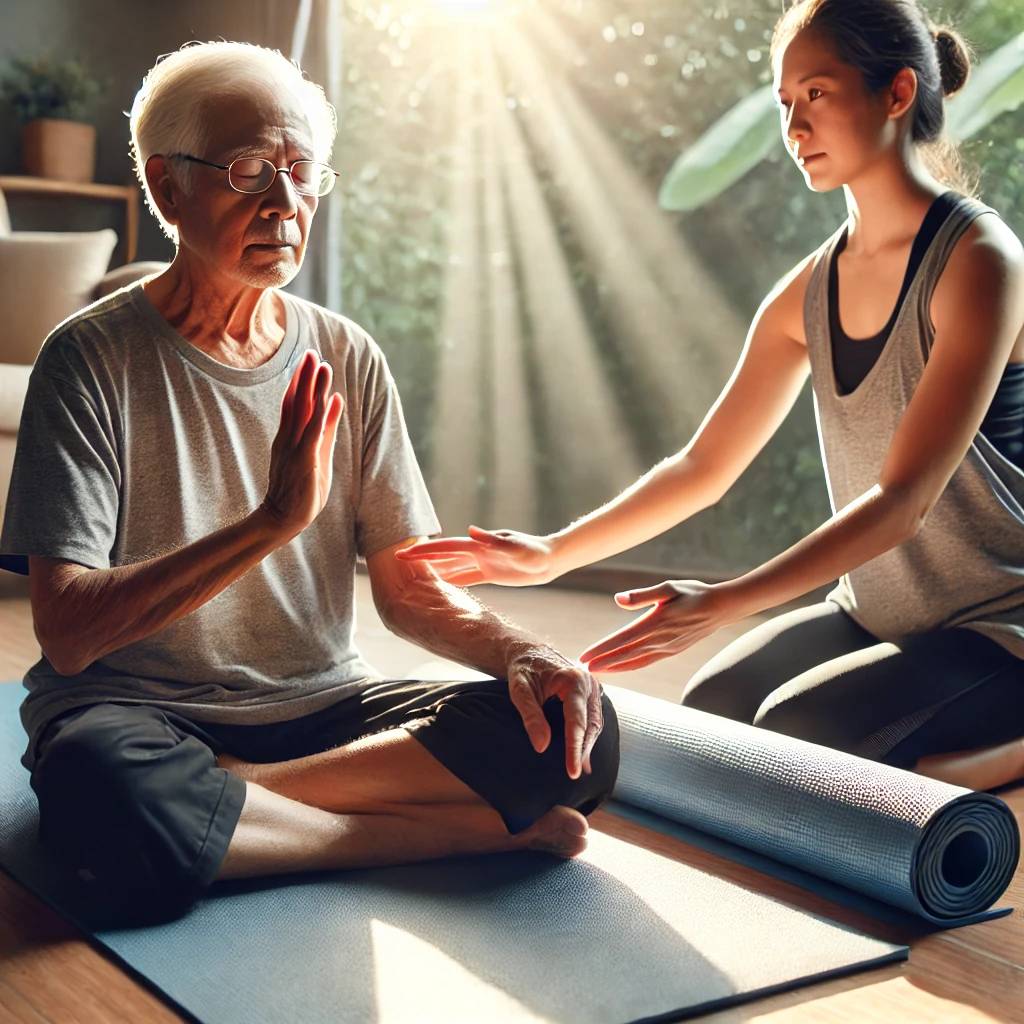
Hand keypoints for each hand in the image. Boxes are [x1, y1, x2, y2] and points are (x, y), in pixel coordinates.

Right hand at [262, 350, 344, 539]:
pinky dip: (321, 415)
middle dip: (305, 376)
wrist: (281, 519)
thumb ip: (325, 430)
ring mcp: (294, 449)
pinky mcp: (304, 461)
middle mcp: (289, 439)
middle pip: (296, 402)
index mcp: (289, 438)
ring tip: (321, 366)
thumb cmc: (300, 491)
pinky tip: (330, 399)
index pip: (293, 404)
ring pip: (304, 412)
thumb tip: (335, 402)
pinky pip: (313, 433)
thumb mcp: (316, 456)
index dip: (300, 381)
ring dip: (314, 388)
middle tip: (311, 352)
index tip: (308, 360)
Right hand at [396, 525, 556, 586]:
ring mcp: (482, 562)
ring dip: (432, 569)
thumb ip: (494, 541)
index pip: (446, 548)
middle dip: (420, 557)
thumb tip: (470, 531)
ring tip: (410, 574)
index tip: (403, 553)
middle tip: (396, 560)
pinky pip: (465, 578)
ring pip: (451, 567)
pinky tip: (440, 585)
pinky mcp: (490, 573)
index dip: (424, 550)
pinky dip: (450, 580)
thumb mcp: (517, 547)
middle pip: (442, 555)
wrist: (552, 559)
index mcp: (479, 545)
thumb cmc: (537, 553)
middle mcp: (477, 552)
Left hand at [507, 648, 603, 778]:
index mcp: (574, 680)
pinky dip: (588, 736)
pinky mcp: (589, 694)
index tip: (573, 772)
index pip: (577, 722)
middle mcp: (589, 683)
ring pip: (596, 723)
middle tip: (574, 775)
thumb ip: (530, 716)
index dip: (574, 749)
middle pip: (591, 725)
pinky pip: (593, 718)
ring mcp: (592, 688)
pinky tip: (582, 753)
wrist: (529, 652)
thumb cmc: (522, 670)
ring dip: (588, 746)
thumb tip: (542, 746)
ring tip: (580, 769)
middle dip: (584, 750)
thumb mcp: (519, 690)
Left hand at [580, 580, 738, 671]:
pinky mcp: (672, 651)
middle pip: (624, 654)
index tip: (585, 657)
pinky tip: (620, 668)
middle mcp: (660, 640)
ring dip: (614, 667)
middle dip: (602, 662)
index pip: (622, 639)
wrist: (721, 608)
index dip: (602, 649)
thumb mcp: (669, 588)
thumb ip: (642, 595)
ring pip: (635, 662)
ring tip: (596, 671)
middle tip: (582, 669)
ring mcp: (666, 649)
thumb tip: (618, 599)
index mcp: (655, 623)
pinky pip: (646, 662)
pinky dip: (630, 667)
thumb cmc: (693, 593)